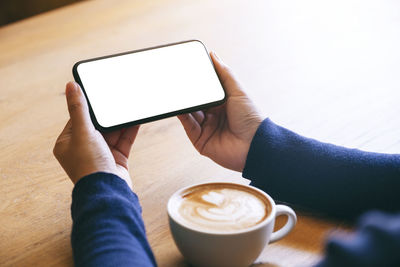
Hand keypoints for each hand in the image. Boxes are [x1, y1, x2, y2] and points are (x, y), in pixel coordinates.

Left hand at [53, 82, 138, 186]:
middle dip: (108, 114)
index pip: (77, 118)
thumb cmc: (89, 165)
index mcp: (68, 143)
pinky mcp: (116, 159)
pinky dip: (130, 130)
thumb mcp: (83, 132)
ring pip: (113, 132)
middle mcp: (83, 148)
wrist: (108, 191)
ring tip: (129, 106)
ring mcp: (101, 154)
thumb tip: (70, 86)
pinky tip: (136, 119)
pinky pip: (124, 140)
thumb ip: (79, 108)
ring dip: (120, 121)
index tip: (99, 93)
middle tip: (116, 98)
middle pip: (98, 125)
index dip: (89, 106)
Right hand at [178, 52, 261, 171]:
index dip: (196, 82)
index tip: (185, 70)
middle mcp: (213, 116)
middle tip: (176, 80)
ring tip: (175, 91)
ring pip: (189, 113)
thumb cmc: (251, 117)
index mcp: (222, 104)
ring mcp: (206, 128)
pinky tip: (178, 106)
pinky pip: (188, 126)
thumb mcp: (238, 90)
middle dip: (187, 92)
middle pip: (195, 102)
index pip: (205, 90)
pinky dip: (182, 115)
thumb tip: (213, 54)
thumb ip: (224, 72)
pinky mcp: (200, 141)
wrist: (254, 144)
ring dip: (183, 103)